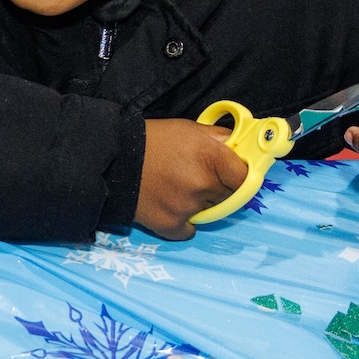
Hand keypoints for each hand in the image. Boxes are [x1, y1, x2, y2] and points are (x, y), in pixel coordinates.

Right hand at [135, 118, 250, 238]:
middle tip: (197, 177)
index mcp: (211, 157)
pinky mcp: (170, 225)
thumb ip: (219, 139)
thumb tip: (240, 149)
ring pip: (209, 212)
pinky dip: (183, 221)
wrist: (113, 158)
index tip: (233, 176)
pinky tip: (170, 206)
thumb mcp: (188, 129)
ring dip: (199, 203)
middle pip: (228, 196)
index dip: (240, 177)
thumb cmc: (153, 139)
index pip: (245, 178)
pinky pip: (190, 230)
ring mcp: (187, 207)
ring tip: (177, 188)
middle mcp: (203, 184)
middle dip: (218, 188)